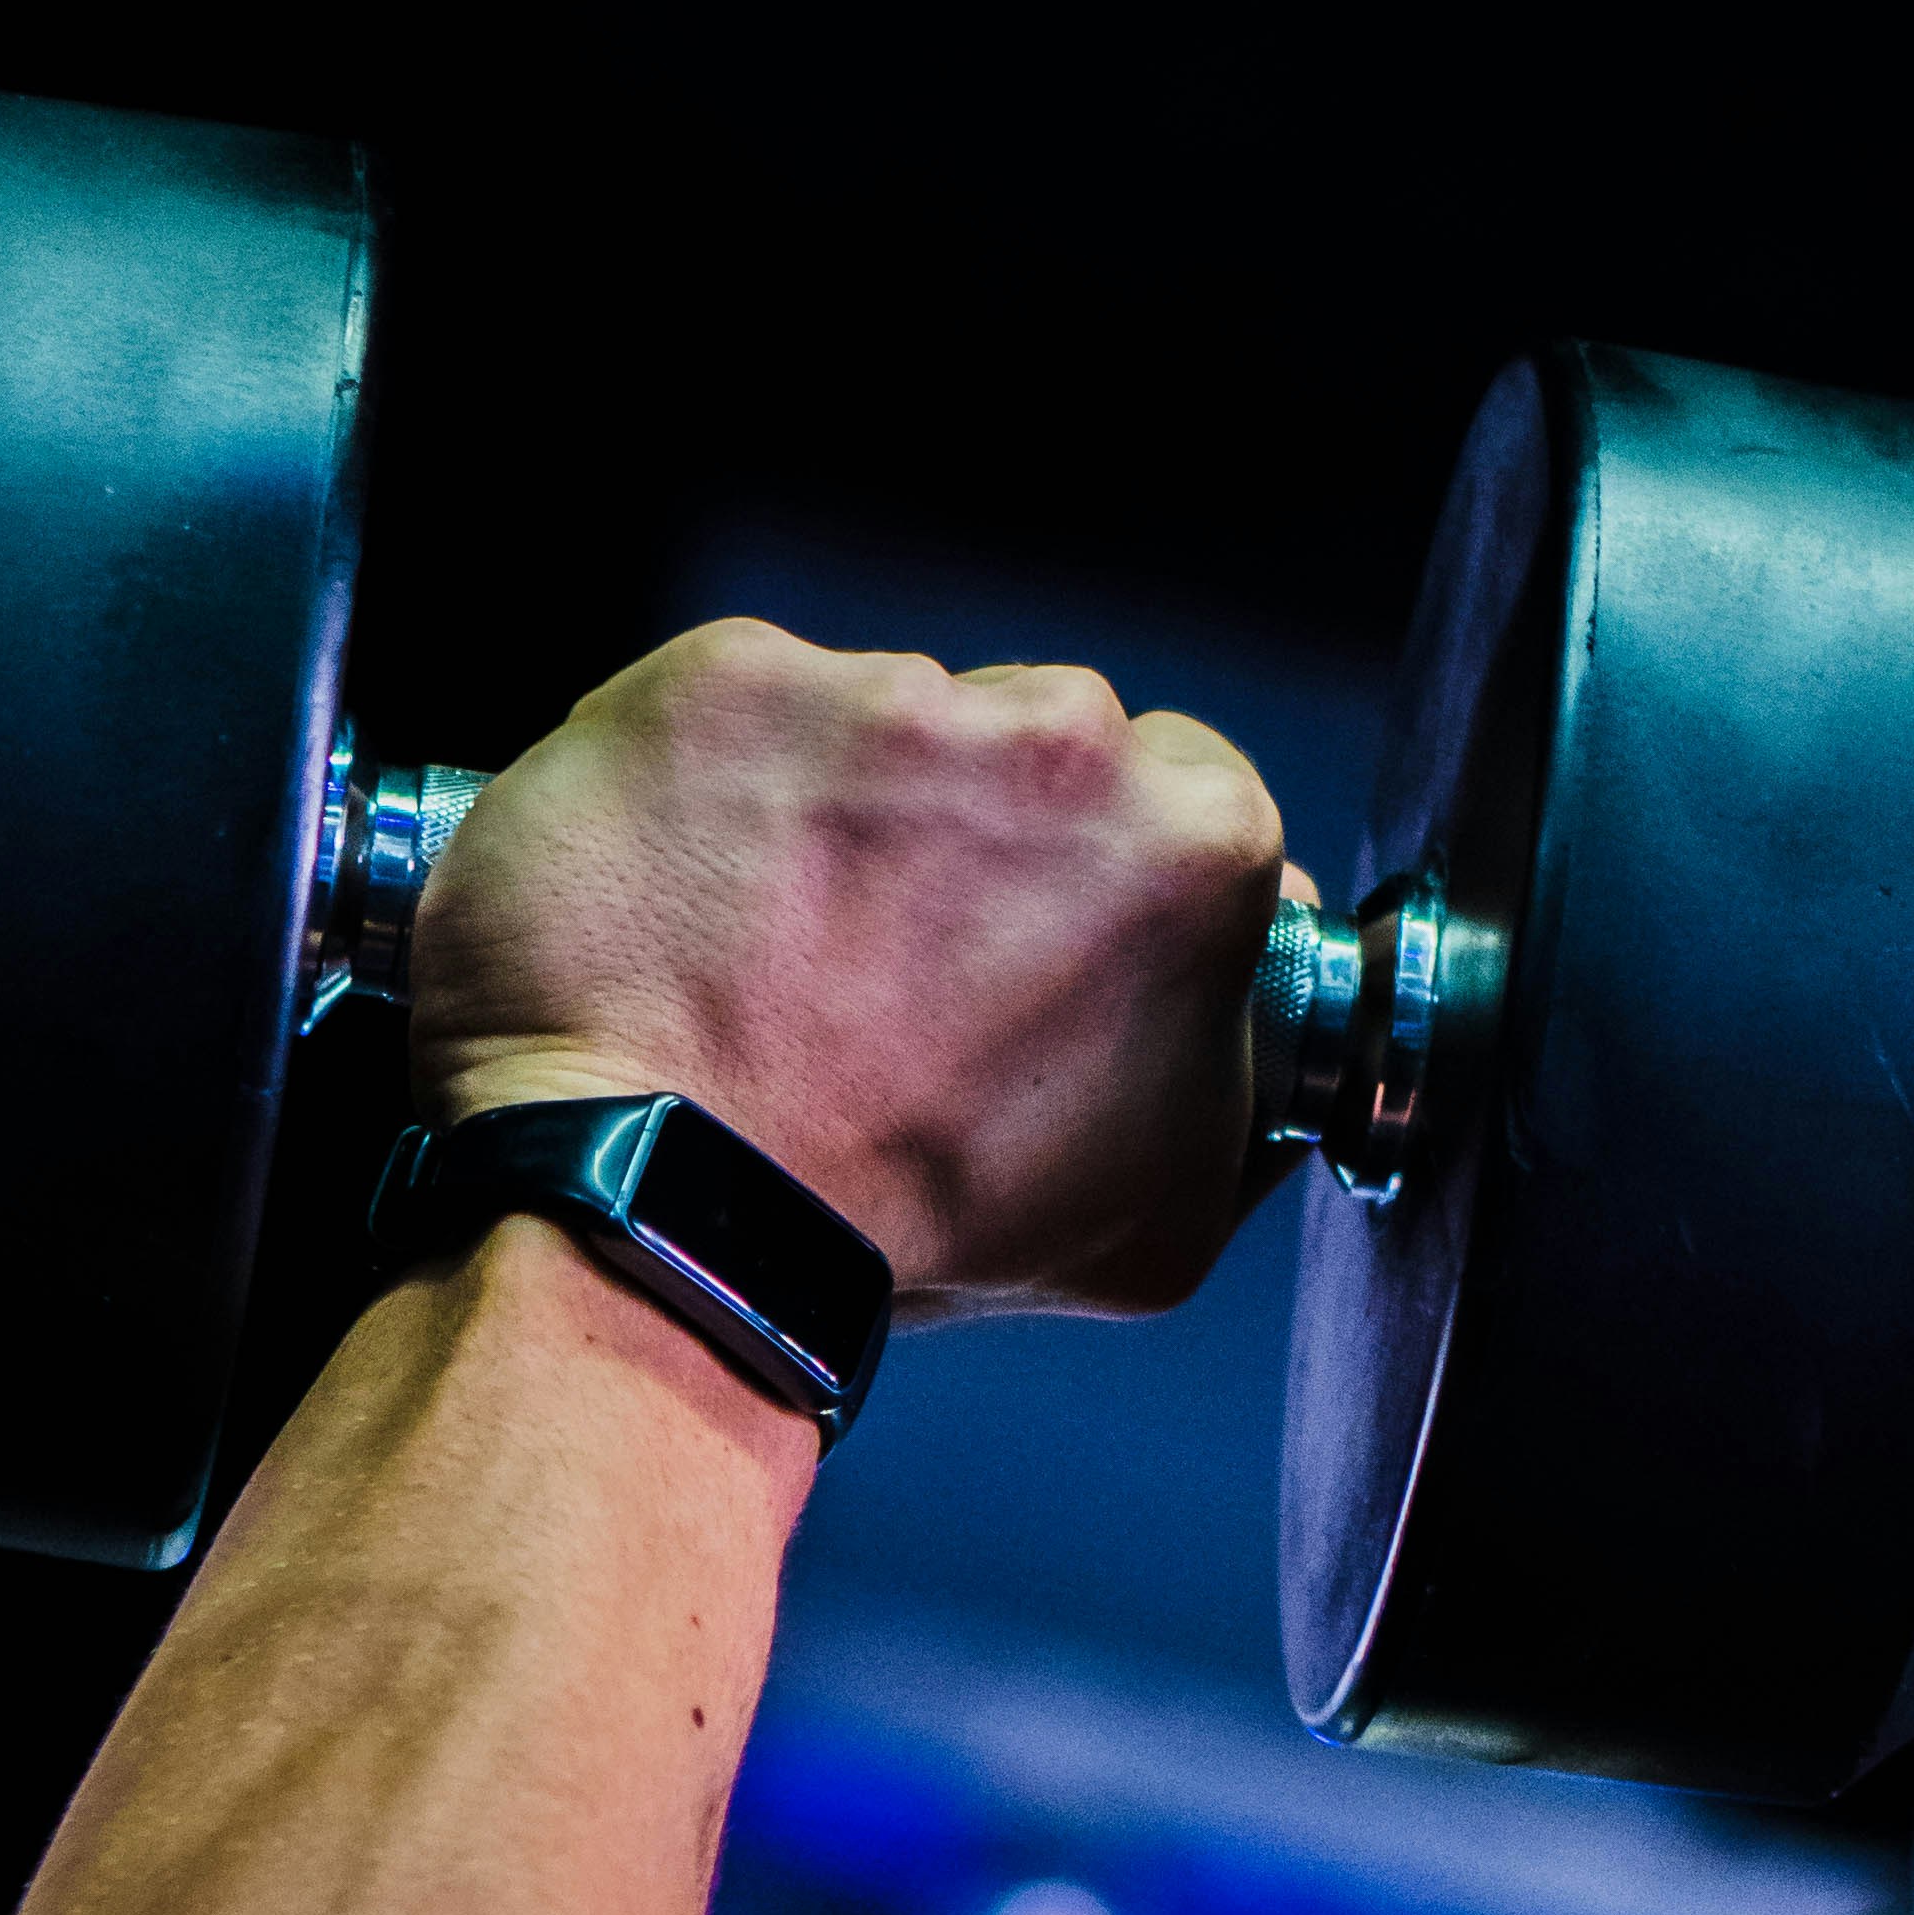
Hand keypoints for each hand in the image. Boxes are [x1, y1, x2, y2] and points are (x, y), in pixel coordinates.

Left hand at [407, 620, 1291, 1309]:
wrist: (667, 1218)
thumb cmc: (908, 1232)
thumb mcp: (1154, 1220)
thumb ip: (1232, 1089)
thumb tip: (1246, 1028)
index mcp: (1189, 850)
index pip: (1184, 789)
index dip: (1103, 867)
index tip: (1038, 927)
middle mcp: (1055, 736)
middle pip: (1035, 739)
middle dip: (977, 828)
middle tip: (895, 963)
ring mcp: (880, 693)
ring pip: (880, 719)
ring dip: (840, 811)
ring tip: (771, 954)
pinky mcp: (722, 682)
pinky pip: (734, 717)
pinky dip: (707, 792)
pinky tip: (685, 912)